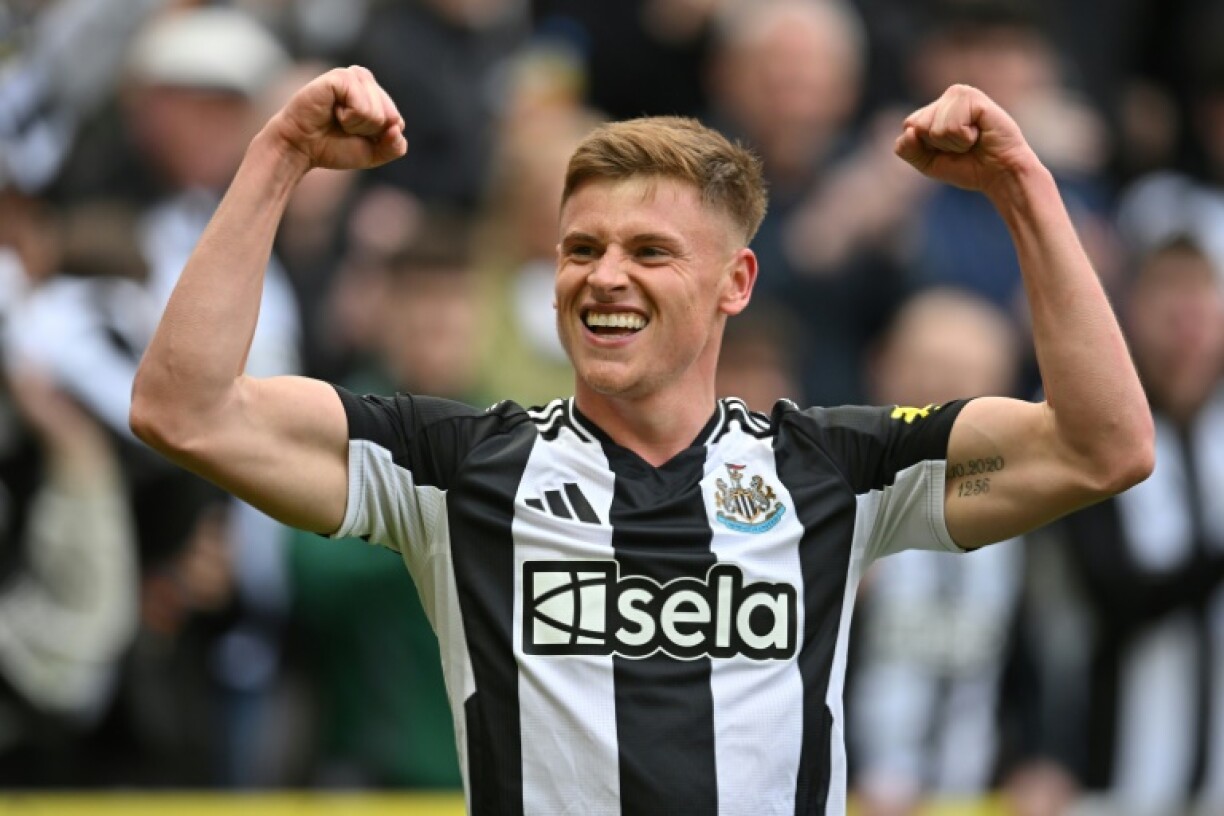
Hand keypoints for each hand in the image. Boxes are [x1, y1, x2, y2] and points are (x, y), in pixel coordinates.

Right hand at [265, 66, 406, 172]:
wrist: (301, 147)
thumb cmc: (334, 146)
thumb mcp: (373, 153)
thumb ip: (395, 147)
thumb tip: (398, 127)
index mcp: (376, 93)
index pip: (397, 121)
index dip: (378, 137)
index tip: (355, 134)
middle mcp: (365, 80)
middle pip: (390, 117)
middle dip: (368, 131)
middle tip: (344, 127)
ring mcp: (353, 75)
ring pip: (377, 113)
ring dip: (357, 125)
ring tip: (337, 119)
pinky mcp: (340, 77)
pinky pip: (362, 106)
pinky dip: (348, 118)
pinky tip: (333, 111)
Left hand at [894, 84, 1037, 195]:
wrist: (1000, 173)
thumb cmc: (967, 166)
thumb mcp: (928, 163)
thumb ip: (908, 149)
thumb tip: (910, 130)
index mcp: (934, 108)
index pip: (908, 126)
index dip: (924, 147)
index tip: (947, 150)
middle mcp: (947, 97)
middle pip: (918, 125)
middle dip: (938, 145)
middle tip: (962, 145)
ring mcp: (960, 94)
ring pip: (933, 128)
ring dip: (953, 143)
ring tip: (971, 140)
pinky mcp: (974, 98)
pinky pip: (952, 126)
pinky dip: (964, 139)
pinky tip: (979, 133)